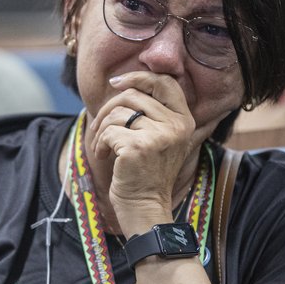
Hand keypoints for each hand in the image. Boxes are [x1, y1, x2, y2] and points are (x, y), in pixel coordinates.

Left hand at [89, 71, 194, 233]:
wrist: (145, 207)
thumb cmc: (146, 172)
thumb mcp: (160, 138)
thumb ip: (152, 112)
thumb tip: (124, 84)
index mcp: (184, 119)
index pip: (164, 81)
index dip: (138, 77)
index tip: (116, 83)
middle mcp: (176, 125)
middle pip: (133, 95)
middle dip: (109, 108)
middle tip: (101, 127)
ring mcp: (159, 136)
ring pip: (117, 113)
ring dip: (102, 129)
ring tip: (103, 146)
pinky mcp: (138, 147)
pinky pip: (109, 131)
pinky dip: (100, 142)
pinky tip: (103, 155)